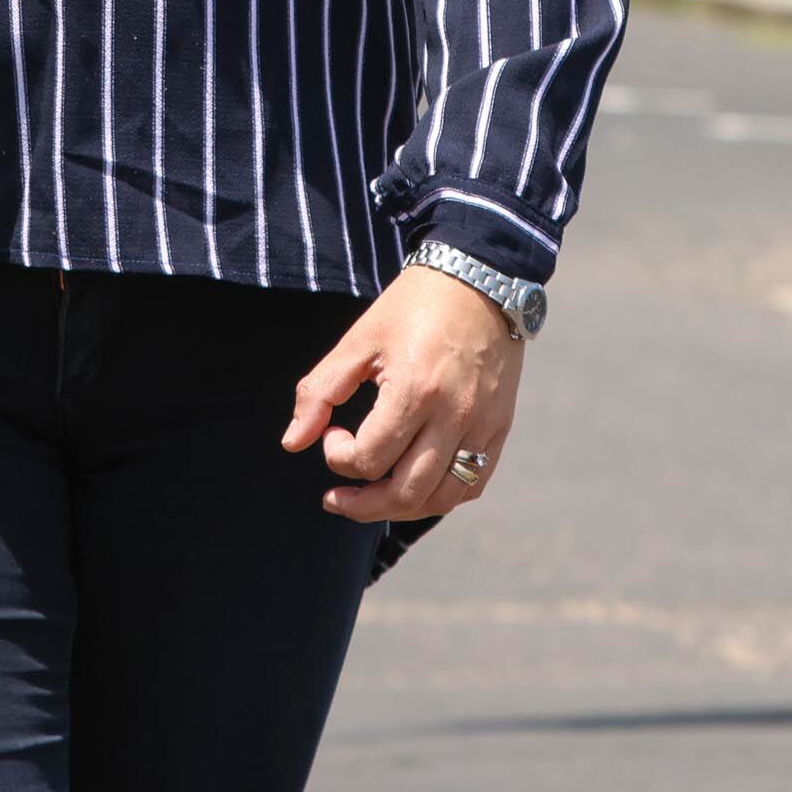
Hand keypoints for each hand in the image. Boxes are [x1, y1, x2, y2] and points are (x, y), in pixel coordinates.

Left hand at [281, 264, 521, 522]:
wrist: (479, 282)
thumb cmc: (411, 308)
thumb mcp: (357, 341)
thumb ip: (319, 392)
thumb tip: (292, 443)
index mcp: (414, 391)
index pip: (368, 459)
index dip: (337, 455)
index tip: (333, 429)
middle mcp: (454, 416)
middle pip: (405, 492)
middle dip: (361, 505)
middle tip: (335, 498)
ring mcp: (482, 427)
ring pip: (440, 498)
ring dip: (399, 509)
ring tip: (370, 500)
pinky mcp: (499, 430)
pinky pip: (472, 485)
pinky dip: (439, 497)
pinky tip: (412, 488)